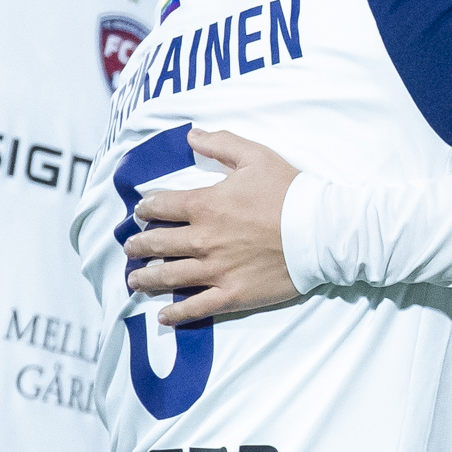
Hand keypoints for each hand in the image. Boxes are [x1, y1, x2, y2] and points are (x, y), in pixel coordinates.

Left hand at [126, 128, 303, 324]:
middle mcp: (202, 239)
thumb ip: (221, 144)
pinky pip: (196, 307)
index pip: (160, 206)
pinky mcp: (232, 294)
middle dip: (138, 246)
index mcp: (205, 205)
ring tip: (134, 281)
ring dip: (146, 278)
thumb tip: (192, 135)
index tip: (141, 213)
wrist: (321, 230)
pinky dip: (176, 314)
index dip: (145, 209)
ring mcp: (215, 270)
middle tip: (131, 249)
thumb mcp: (256, 156)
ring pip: (169, 276)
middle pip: (157, 243)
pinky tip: (163, 315)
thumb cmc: (290, 192)